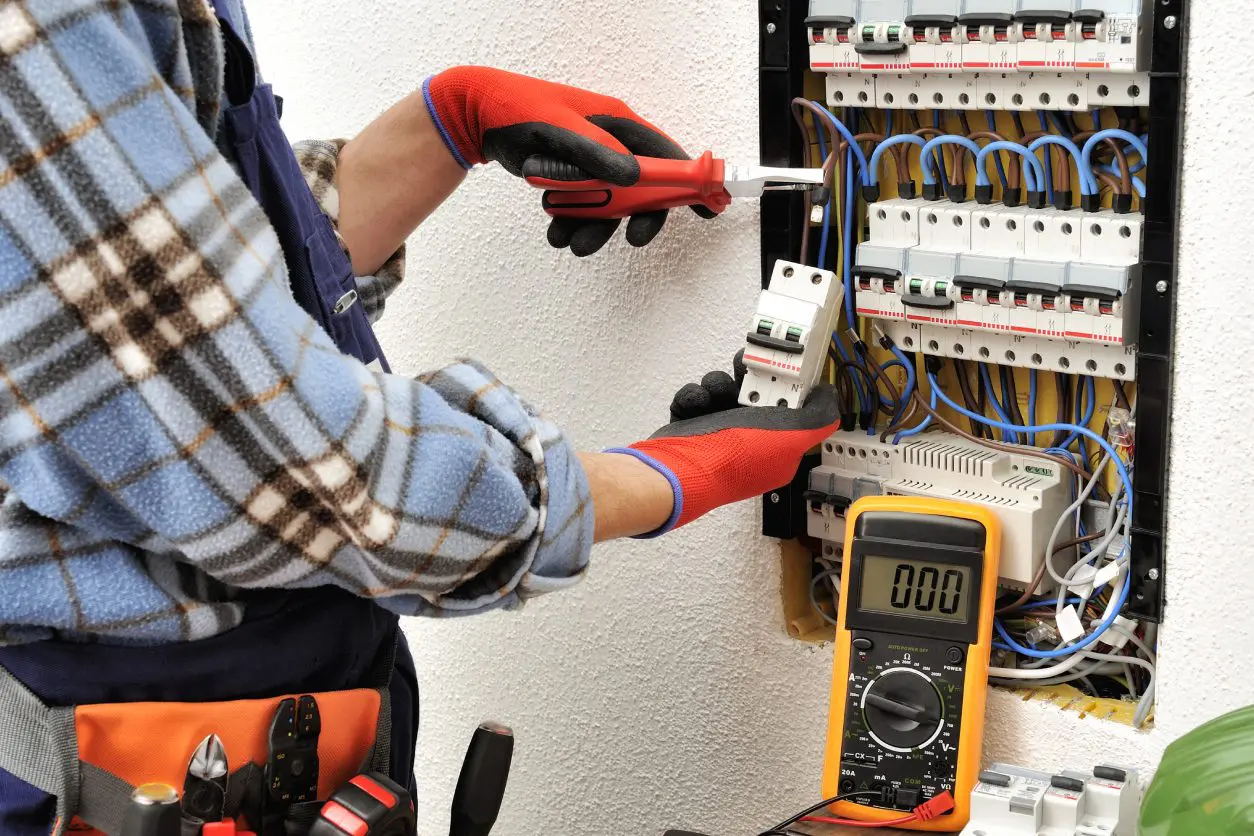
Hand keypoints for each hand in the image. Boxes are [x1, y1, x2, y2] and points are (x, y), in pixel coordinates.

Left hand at [423, 66, 715, 255]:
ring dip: (594, 228)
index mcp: (617, 123)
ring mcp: (592, 162)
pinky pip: (584, 208)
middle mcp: (610, 143)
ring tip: (567, 241)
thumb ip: (596, 153)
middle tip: (628, 240)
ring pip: (609, 206)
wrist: (477, 116)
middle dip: (633, 218)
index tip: (707, 209)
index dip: (689, 182)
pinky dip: (572, 223)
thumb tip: (634, 178)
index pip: (666, 155)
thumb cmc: (517, 109)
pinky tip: (555, 231)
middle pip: (641, 190)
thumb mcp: (558, 128)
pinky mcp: (573, 178)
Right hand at [607, 353, 841, 533]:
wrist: (684, 469)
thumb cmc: (736, 460)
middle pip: (755, 395)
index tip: (783, 368)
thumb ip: (820, 416)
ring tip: (715, 393)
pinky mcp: (691, 429)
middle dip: (748, 378)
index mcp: (777, 447)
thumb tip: (829, 397)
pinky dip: (694, 397)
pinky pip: (696, 399)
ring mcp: (718, 436)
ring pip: (723, 392)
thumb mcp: (795, 436)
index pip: (790, 410)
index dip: (788, 386)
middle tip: (745, 369)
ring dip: (718, 385)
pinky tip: (697, 403)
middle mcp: (749, 442)